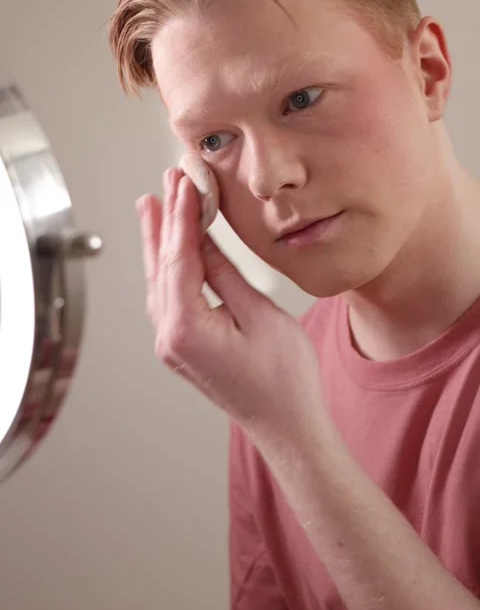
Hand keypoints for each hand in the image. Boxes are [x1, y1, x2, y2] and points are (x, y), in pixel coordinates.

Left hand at [136, 167, 321, 440]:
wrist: (288, 427)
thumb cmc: (285, 380)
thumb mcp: (260, 314)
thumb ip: (224, 273)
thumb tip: (202, 238)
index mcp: (186, 328)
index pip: (178, 258)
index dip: (182, 216)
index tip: (184, 182)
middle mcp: (169, 337)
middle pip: (161, 266)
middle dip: (164, 221)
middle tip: (166, 182)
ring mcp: (172, 344)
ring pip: (160, 280)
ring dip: (161, 241)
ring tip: (157, 205)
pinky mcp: (182, 346)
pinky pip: (167, 297)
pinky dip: (169, 266)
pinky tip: (170, 250)